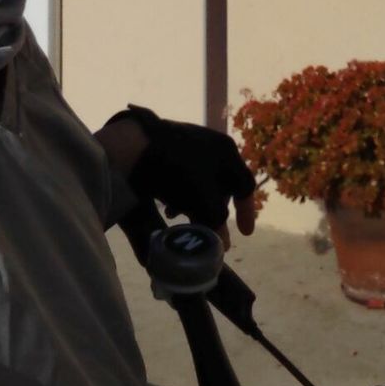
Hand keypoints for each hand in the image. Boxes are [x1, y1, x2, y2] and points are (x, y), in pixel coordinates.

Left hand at [100, 106, 257, 247]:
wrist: (138, 144)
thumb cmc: (179, 172)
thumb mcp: (204, 201)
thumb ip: (216, 222)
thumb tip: (224, 244)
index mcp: (227, 153)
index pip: (245, 186)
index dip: (247, 211)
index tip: (245, 233)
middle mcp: (212, 145)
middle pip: (221, 185)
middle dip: (212, 211)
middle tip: (203, 228)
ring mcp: (189, 142)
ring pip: (199, 180)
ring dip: (193, 203)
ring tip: (178, 218)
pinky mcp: (168, 145)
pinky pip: (181, 174)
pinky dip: (179, 192)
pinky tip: (166, 205)